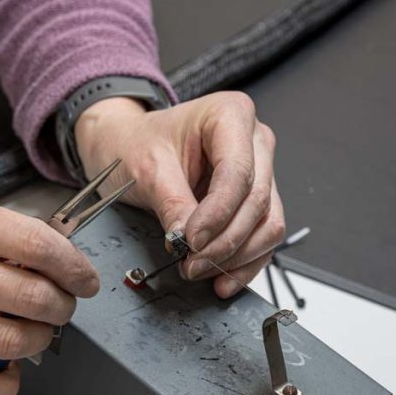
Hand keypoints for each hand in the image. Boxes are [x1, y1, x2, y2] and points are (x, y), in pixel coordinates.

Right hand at [0, 186, 98, 394]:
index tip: (84, 276)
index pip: (33, 242)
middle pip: (30, 296)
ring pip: (9, 342)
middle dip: (62, 305)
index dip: (73, 265)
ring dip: (39, 341)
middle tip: (63, 305)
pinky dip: (4, 388)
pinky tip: (10, 376)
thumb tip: (45, 252)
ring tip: (37, 333)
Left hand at [75, 91, 285, 297]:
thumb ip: (172, 203)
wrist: (127, 143)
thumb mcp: (147, 168)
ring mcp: (260, 170)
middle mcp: (254, 141)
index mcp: (231, 115)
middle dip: (225, 241)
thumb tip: (190, 242)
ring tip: (201, 270)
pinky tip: (222, 279)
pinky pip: (263, 236)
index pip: (238, 173)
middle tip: (192, 263)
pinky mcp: (254, 200)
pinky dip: (245, 262)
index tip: (192, 241)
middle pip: (258, 200)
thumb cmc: (136, 141)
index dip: (218, 214)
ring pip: (268, 223)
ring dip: (238, 256)